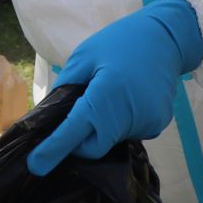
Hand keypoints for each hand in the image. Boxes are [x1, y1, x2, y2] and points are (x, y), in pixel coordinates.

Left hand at [27, 0, 202, 176]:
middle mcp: (128, 116)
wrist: (166, 37)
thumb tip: (49, 118)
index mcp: (105, 97)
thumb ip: (64, 88)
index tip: (36, 165)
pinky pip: (130, 133)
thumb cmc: (120, 42)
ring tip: (111, 95)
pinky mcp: (158, 125)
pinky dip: (122, 123)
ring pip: (112, 140)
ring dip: (104, 127)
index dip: (53, 151)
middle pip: (94, 147)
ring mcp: (147, 123)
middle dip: (81, 139)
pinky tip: (128, 98)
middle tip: (80, 113)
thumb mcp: (84, 57)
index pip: (74, 133)